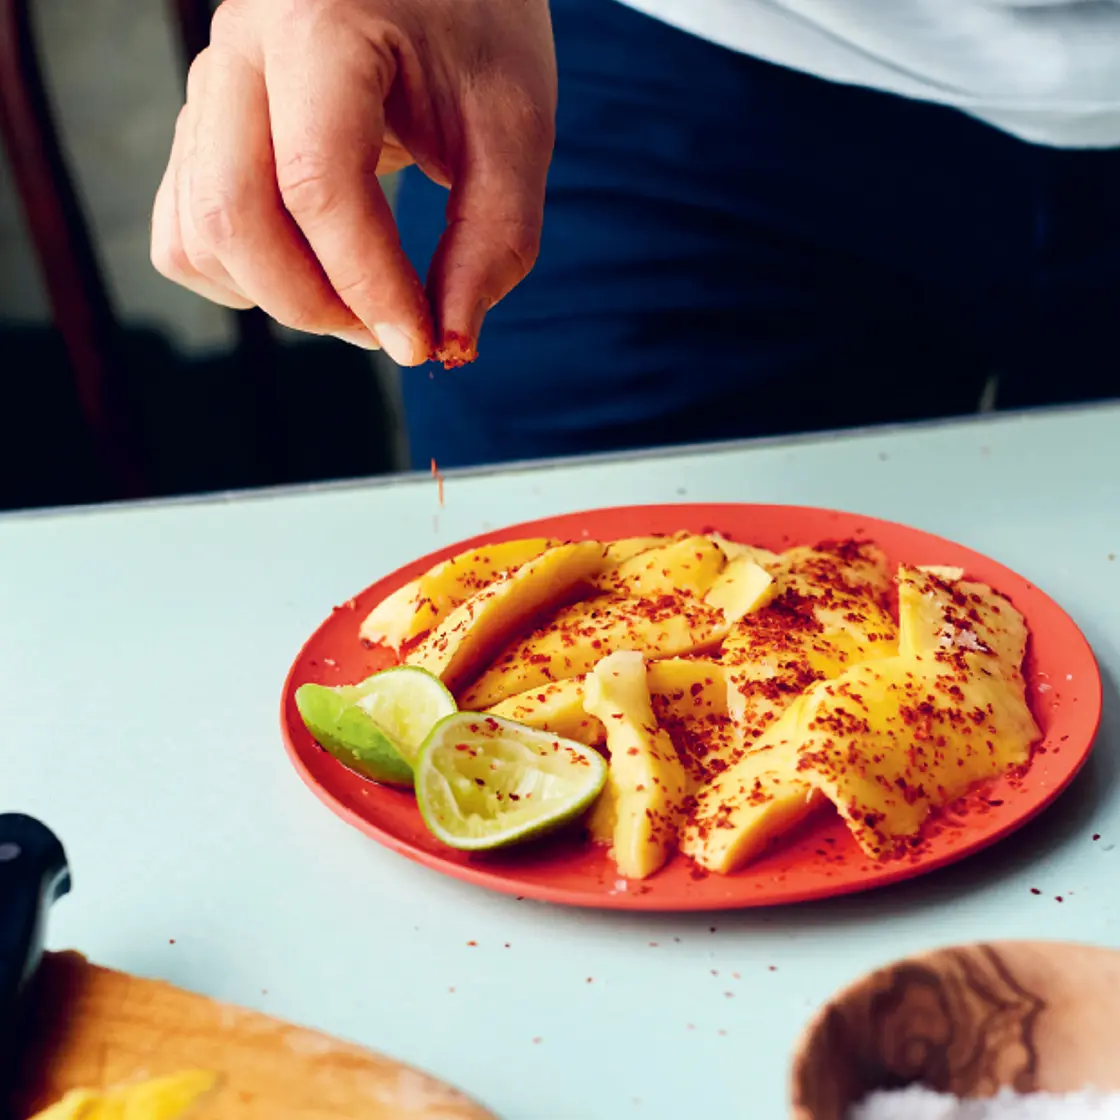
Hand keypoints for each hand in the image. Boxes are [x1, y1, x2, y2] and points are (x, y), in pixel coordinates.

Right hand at [151, 0, 556, 365]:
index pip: (318, 184)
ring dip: (283, 297)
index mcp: (316, 21)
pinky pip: (184, 232)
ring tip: (366, 296)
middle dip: (318, 306)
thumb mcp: (513, 124)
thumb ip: (494, 238)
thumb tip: (450, 346)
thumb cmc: (479, 29)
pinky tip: (315, 271)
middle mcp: (239, 46)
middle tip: (395, 329)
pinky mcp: (204, 126)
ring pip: (200, 234)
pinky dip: (243, 278)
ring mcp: (210, 86)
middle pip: (234, 217)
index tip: (424, 344)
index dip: (370, 286)